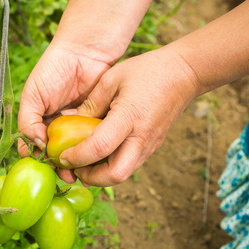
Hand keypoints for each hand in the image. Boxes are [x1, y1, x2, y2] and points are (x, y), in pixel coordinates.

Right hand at [18, 41, 119, 181]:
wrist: (85, 51)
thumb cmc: (53, 69)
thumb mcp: (33, 94)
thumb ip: (28, 120)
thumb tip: (35, 146)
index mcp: (38, 120)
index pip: (32, 146)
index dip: (35, 158)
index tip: (42, 164)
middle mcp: (56, 126)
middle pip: (54, 154)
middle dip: (57, 166)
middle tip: (63, 174)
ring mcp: (76, 127)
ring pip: (73, 152)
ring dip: (74, 164)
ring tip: (78, 173)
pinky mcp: (94, 124)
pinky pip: (91, 142)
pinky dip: (91, 153)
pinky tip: (92, 162)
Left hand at [59, 47, 198, 185]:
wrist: (185, 73)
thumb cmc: (147, 71)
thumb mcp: (112, 79)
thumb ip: (91, 104)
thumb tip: (71, 123)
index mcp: (129, 116)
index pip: (100, 147)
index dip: (78, 157)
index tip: (62, 156)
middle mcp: (141, 137)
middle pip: (115, 174)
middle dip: (91, 178)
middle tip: (75, 168)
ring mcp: (150, 144)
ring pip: (124, 174)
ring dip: (101, 176)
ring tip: (84, 164)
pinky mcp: (153, 146)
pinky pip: (130, 165)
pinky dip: (112, 167)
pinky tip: (100, 156)